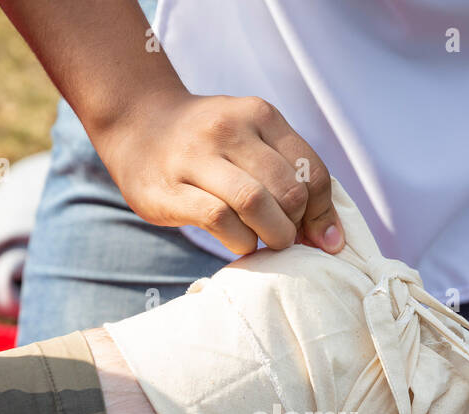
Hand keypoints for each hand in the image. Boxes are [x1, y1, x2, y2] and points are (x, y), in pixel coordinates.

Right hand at [95, 91, 344, 255]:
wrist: (136, 122)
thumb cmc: (208, 144)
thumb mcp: (251, 138)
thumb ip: (290, 174)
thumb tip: (331, 238)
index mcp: (260, 115)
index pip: (312, 170)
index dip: (322, 213)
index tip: (320, 239)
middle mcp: (229, 129)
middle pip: (288, 190)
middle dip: (295, 227)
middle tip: (285, 239)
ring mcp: (196, 157)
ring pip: (255, 203)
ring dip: (271, 236)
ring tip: (266, 244)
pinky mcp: (170, 189)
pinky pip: (219, 220)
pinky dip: (239, 241)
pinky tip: (239, 242)